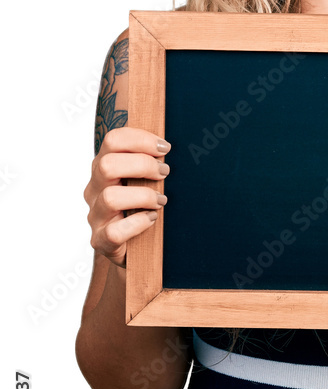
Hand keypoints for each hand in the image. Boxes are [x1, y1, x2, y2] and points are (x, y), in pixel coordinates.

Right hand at [83, 127, 170, 268]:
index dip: (141, 139)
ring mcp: (95, 215)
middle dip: (142, 165)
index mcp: (104, 167)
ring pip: (110, 198)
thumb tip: (172, 148)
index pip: (112, 140)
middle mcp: (94, 188)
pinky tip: (152, 219)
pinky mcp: (101, 240)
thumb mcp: (143, 180)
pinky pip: (115, 231)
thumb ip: (150, 162)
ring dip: (143, 196)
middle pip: (107, 165)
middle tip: (165, 172)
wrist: (132, 249)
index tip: (165, 148)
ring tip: (161, 200)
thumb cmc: (141, 206)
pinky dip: (138, 224)